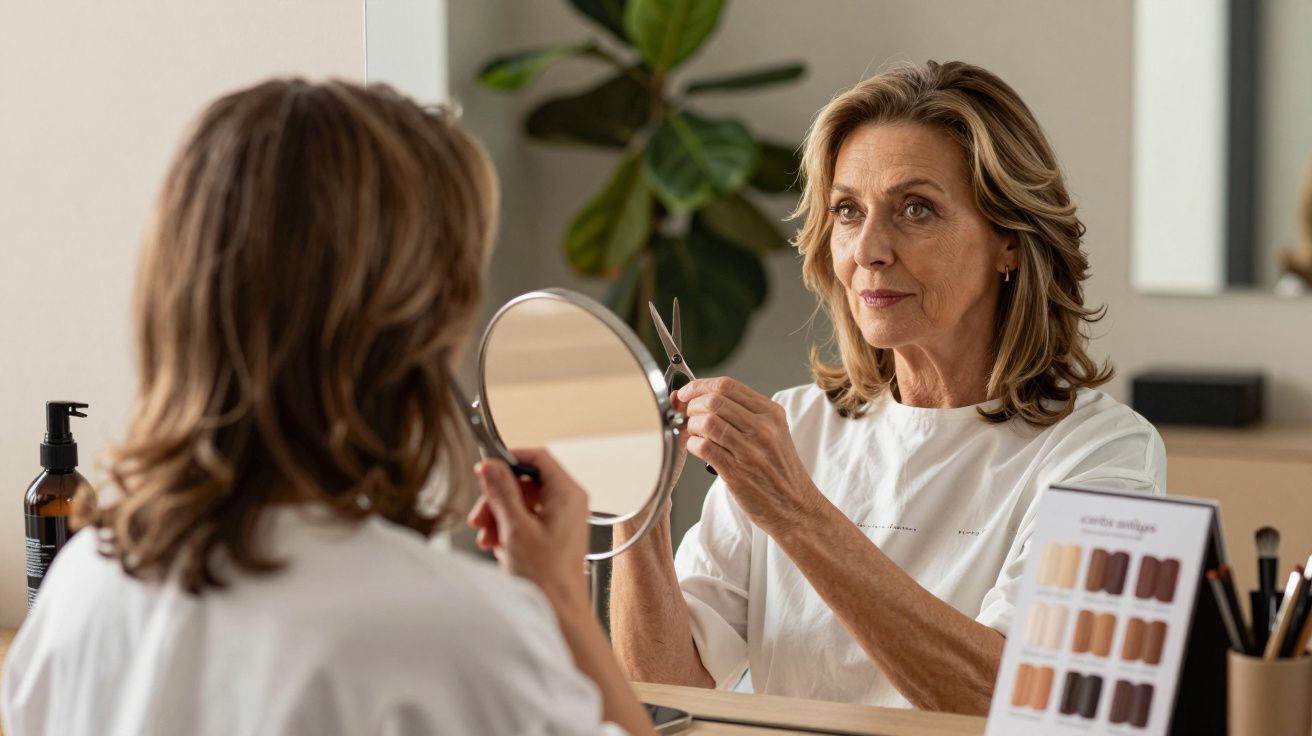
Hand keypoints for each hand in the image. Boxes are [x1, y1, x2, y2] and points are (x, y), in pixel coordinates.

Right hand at [467, 448, 589, 605]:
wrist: (558, 612)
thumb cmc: (547, 577)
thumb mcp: (516, 528)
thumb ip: (502, 493)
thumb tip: (490, 466)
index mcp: (567, 494)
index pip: (537, 458)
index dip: (509, 460)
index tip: (485, 470)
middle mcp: (567, 503)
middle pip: (526, 482)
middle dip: (498, 497)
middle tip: (480, 516)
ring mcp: (560, 519)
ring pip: (522, 502)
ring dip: (499, 515)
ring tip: (487, 537)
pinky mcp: (552, 535)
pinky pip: (525, 520)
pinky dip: (507, 528)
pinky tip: (496, 545)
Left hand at [676, 377, 820, 532]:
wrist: (796, 507)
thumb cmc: (780, 471)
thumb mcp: (774, 433)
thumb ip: (743, 414)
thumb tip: (700, 397)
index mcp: (772, 413)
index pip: (727, 385)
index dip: (700, 386)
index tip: (687, 393)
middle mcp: (763, 429)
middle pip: (714, 401)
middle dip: (692, 406)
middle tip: (688, 416)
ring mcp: (750, 451)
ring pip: (706, 422)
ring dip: (691, 427)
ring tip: (695, 434)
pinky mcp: (737, 472)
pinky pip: (703, 447)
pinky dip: (692, 445)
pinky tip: (698, 450)